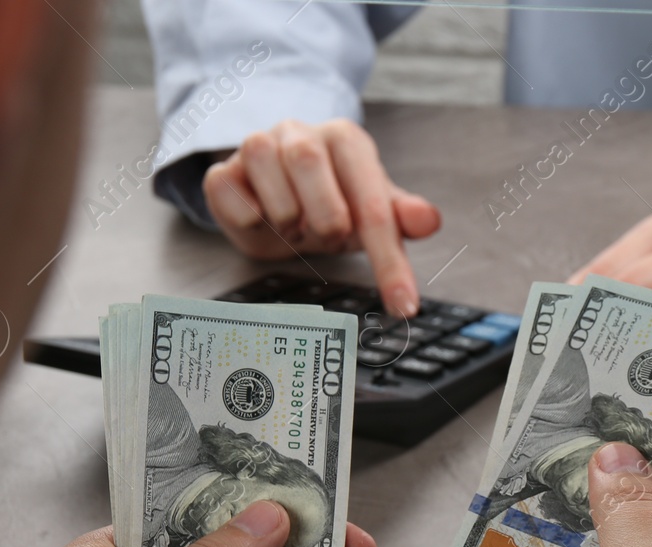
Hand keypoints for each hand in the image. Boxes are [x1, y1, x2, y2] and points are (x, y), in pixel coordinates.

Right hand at [203, 119, 442, 316]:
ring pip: (277, 201)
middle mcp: (300, 133)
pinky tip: (261, 218)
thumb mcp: (368, 211)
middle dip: (328, 225)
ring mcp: (256, 146)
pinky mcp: (221, 172)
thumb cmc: (328, 202)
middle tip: (326, 235)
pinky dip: (253, 225)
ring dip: (290, 226)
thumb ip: (400, 216)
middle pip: (316, 183)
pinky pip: (236, 206)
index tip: (403, 307)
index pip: (374, 205)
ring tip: (293, 223)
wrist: (269, 197)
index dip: (390, 262)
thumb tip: (430, 220)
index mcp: (346, 140)